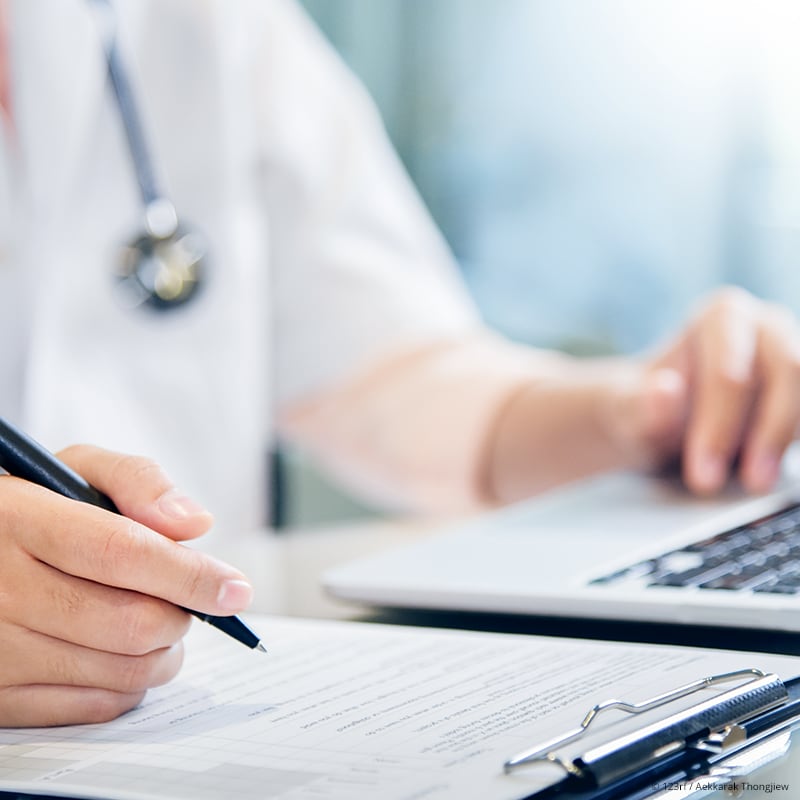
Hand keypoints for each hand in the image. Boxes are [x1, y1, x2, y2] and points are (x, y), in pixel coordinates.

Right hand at [0, 445, 252, 726]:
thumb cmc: (34, 511)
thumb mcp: (75, 472)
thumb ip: (138, 481)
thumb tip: (194, 525)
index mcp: (19, 520)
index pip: (122, 553)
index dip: (189, 575)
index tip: (237, 589)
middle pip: (129, 622)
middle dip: (181, 614)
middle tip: (185, 602)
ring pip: (120, 671)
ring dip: (165, 652)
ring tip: (161, 623)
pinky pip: (93, 706)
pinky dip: (131, 683)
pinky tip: (125, 653)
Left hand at [626, 287, 799, 493]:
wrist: (657, 421)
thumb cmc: (644, 408)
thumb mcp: (627, 410)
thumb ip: (640, 403)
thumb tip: (665, 391)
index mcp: (724, 317)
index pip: (731, 372)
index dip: (719, 426)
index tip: (702, 474)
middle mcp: (768, 328)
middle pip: (788, 373)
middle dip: (765, 434)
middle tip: (739, 482)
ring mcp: (794, 356)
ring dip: (784, 441)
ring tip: (753, 482)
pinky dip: (792, 444)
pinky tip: (770, 469)